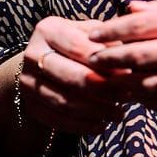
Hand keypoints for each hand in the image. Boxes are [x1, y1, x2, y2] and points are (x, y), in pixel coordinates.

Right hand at [16, 15, 123, 135]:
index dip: (105, 63)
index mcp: (48, 30)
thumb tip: (127, 57)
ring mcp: (27, 81)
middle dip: (104, 90)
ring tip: (118, 113)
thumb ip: (106, 41)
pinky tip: (101, 125)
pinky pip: (57, 120)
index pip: (80, 48)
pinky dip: (81, 126)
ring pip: (65, 101)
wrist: (43, 64)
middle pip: (71, 77)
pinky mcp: (30, 104)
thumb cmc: (76, 45)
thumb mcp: (89, 34)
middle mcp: (32, 54)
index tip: (129, 74)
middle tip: (127, 97)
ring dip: (95, 111)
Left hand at [85, 0, 156, 111]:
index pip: (139, 24)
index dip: (111, 30)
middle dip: (109, 59)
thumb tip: (129, 7)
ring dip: (126, 84)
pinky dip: (150, 100)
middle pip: (138, 55)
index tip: (93, 34)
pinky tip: (138, 96)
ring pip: (149, 83)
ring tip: (109, 82)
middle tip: (91, 61)